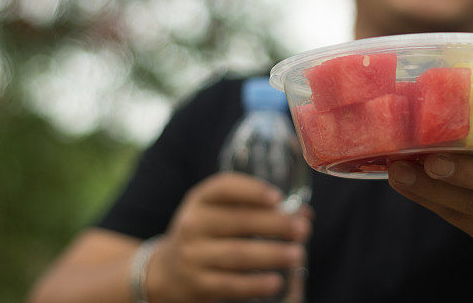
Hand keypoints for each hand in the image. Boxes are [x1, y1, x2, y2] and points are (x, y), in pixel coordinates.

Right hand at [147, 172, 311, 302]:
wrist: (167, 271)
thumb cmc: (207, 233)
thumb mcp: (220, 213)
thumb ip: (257, 209)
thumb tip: (305, 214)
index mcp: (200, 199)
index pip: (223, 188)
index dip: (251, 191)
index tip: (277, 197)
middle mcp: (193, 224)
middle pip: (238, 221)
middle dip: (275, 225)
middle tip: (303, 229)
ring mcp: (193, 255)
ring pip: (237, 254)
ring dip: (271, 254)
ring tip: (298, 254)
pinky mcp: (197, 284)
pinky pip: (230, 284)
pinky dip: (255, 284)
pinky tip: (276, 281)